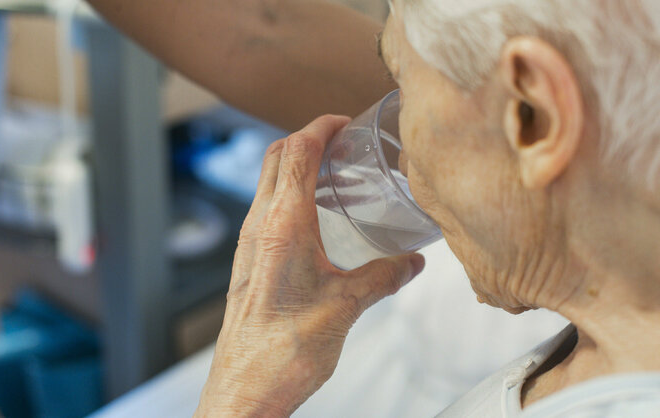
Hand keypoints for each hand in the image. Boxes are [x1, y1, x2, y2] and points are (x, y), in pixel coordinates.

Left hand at [194, 115, 425, 416]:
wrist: (247, 386)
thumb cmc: (285, 349)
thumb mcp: (348, 306)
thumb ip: (385, 277)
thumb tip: (411, 262)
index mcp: (283, 225)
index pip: (297, 151)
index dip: (321, 127)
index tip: (343, 121)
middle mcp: (259, 226)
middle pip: (276, 156)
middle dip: (307, 137)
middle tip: (340, 140)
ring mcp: (248, 243)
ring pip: (267, 182)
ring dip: (294, 165)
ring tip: (331, 171)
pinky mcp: (247, 261)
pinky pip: (265, 209)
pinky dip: (287, 194)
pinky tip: (314, 217)